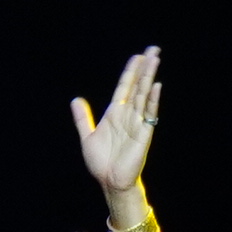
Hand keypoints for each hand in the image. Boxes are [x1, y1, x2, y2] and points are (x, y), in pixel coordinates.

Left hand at [72, 47, 162, 205]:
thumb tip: (75, 99)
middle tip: (153, 49)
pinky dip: (152, 100)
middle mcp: (128, 115)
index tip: (137, 56)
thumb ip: (82, 118)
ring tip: (155, 60)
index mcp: (115, 113)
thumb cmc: (101, 161)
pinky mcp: (143, 134)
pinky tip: (155, 86)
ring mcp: (137, 123)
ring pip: (144, 95)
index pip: (125, 87)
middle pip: (137, 86)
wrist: (109, 181)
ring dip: (149, 77)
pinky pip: (148, 114)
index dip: (130, 71)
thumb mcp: (87, 136)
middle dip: (144, 67)